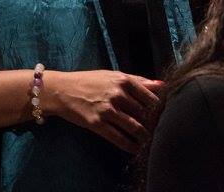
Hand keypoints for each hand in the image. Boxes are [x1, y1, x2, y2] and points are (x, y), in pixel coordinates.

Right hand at [44, 70, 163, 152]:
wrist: (62, 90)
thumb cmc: (89, 81)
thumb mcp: (113, 75)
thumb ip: (138, 80)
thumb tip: (162, 85)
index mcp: (123, 80)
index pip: (150, 98)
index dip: (158, 109)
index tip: (160, 115)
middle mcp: (117, 94)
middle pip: (144, 113)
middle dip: (151, 123)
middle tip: (155, 130)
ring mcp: (107, 110)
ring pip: (134, 127)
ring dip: (143, 136)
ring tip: (147, 141)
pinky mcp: (97, 124)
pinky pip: (118, 138)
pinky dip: (130, 145)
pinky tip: (135, 149)